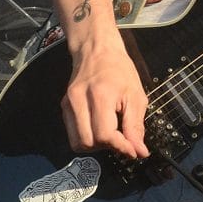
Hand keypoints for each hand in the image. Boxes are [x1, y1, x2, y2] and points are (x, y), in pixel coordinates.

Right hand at [62, 39, 149, 159]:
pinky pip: (73, 134)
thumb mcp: (136, 96)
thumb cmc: (118, 69)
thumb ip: (136, 126)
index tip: (132, 150)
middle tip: (121, 138)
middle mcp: (78, 101)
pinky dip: (87, 137)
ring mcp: (68, 104)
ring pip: (77, 142)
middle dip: (107, 146)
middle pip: (88, 142)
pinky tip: (99, 127)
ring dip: (95, 145)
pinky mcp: (64, 107)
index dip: (120, 147)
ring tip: (109, 133)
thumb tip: (138, 151)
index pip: (104, 135)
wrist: (96, 50)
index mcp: (99, 96)